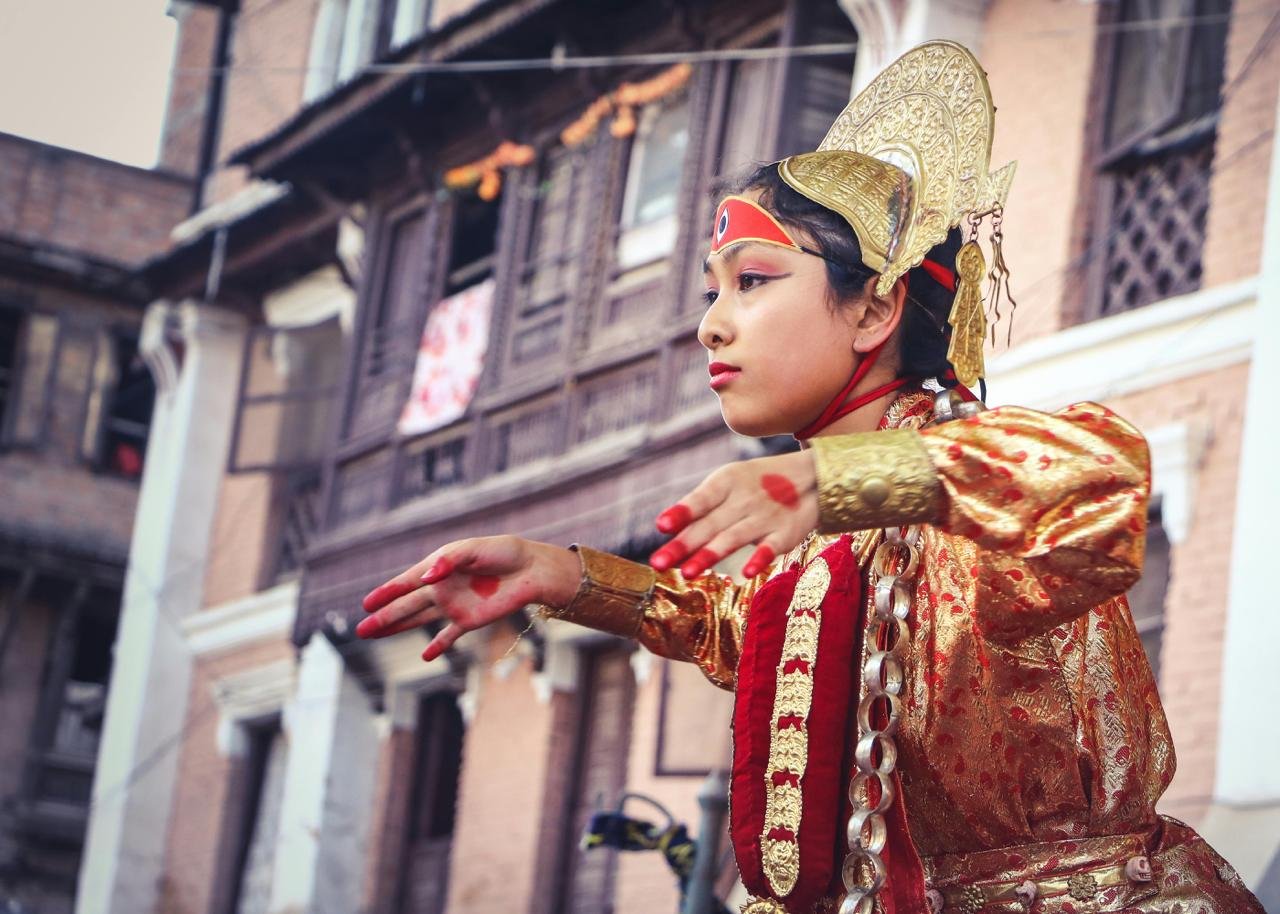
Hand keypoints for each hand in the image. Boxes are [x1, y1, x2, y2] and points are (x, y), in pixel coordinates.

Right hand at [355, 535, 579, 661]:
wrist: (531, 570)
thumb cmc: (502, 553)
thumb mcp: (474, 550)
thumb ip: (448, 561)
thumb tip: (426, 578)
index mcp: (438, 567)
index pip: (405, 583)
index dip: (386, 593)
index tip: (366, 603)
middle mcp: (441, 588)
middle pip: (406, 606)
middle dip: (384, 617)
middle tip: (361, 628)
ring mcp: (454, 606)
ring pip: (419, 621)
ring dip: (398, 629)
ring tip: (376, 637)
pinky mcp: (469, 621)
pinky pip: (449, 636)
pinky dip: (438, 646)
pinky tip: (425, 656)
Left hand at [651, 450, 818, 578]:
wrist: (813, 476)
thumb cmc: (757, 484)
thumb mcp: (729, 484)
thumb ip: (701, 506)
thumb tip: (666, 530)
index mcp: (726, 482)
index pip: (701, 499)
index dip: (682, 512)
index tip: (661, 526)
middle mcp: (744, 499)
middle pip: (710, 524)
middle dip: (683, 545)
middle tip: (658, 563)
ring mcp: (765, 517)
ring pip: (733, 538)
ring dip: (710, 554)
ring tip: (687, 573)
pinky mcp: (786, 533)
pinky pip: (771, 547)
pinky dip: (760, 558)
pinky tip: (747, 572)